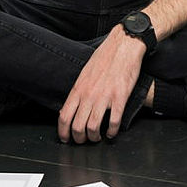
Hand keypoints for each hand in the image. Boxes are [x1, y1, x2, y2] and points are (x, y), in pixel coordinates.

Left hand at [58, 27, 144, 142]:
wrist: (123, 46)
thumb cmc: (105, 58)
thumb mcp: (84, 74)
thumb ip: (78, 92)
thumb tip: (70, 108)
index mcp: (78, 89)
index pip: (64, 116)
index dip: (63, 132)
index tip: (65, 138)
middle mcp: (89, 94)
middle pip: (77, 126)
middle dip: (79, 139)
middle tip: (83, 140)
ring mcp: (104, 97)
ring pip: (93, 127)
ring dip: (94, 137)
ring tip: (97, 137)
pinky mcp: (120, 97)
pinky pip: (113, 122)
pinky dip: (111, 132)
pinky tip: (111, 132)